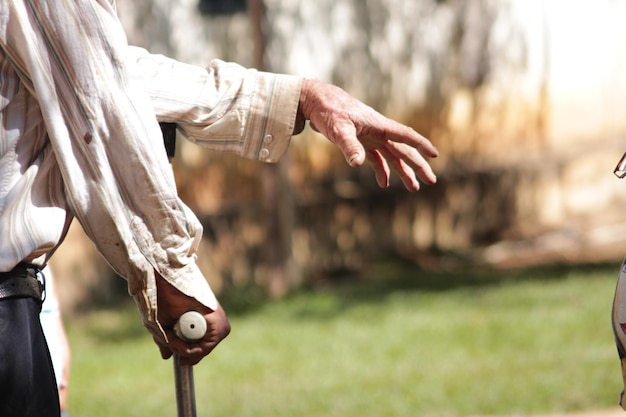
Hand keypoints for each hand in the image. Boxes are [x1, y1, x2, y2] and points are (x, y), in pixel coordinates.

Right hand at [153, 275, 230, 365]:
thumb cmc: (156, 299)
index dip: (193, 355)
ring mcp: (213, 312)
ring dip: (195, 352)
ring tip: (179, 348)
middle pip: (208, 344)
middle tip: (182, 360)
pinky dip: (200, 347)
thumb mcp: (159, 325)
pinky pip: (214, 337)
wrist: (156, 280)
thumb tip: (167, 356)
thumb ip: (166, 340)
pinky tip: (186, 348)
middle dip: (194, 355)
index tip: (181, 362)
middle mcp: (207, 315)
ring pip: (211, 343)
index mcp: (197, 317)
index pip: (202, 343)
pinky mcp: (216, 311)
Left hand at [296, 79, 438, 190]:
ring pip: (392, 156)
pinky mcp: (361, 141)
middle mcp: (379, 131)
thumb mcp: (338, 129)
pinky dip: (381, 170)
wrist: (317, 101)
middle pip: (403, 150)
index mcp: (379, 125)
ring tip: (413, 188)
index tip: (434, 155)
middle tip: (431, 181)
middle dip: (417, 166)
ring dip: (403, 171)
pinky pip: (376, 158)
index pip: (405, 136)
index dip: (421, 145)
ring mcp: (371, 137)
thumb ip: (349, 146)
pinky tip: (383, 183)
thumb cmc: (329, 111)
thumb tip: (358, 164)